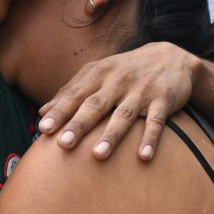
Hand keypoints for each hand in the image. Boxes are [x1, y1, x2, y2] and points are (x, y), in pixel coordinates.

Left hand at [37, 42, 199, 160]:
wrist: (171, 56)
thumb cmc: (126, 70)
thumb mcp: (98, 73)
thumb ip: (71, 91)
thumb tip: (42, 112)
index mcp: (99, 74)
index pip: (75, 94)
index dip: (59, 112)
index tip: (43, 129)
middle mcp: (118, 81)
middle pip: (96, 105)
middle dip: (79, 125)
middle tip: (63, 145)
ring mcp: (141, 90)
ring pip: (124, 115)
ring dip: (111, 135)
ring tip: (98, 155)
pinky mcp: (164, 99)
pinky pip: (156, 121)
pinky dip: (150, 138)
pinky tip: (143, 157)